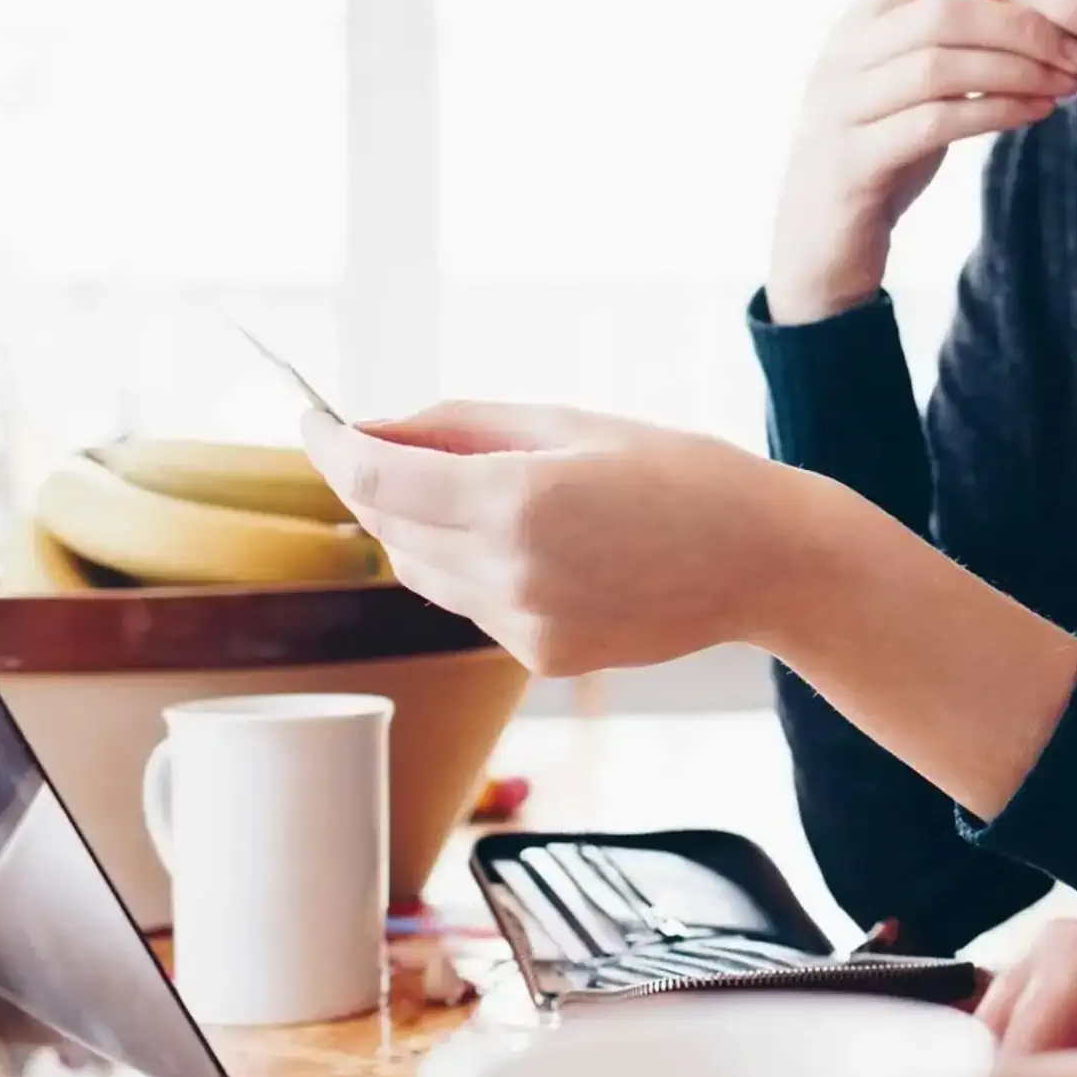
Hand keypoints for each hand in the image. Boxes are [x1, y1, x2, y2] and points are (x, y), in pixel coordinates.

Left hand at [301, 403, 830, 678]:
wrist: (765, 561)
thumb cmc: (681, 472)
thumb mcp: (572, 422)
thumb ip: (462, 425)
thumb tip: (372, 428)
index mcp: (518, 499)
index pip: (376, 478)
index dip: (330, 446)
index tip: (311, 419)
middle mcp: (511, 571)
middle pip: (387, 527)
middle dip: (375, 483)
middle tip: (392, 442)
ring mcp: (524, 625)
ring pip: (419, 571)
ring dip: (420, 527)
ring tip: (482, 491)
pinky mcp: (541, 657)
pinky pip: (470, 605)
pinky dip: (472, 567)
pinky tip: (538, 543)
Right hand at [766, 0, 1076, 323]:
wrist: (820, 248)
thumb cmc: (878, 158)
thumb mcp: (907, 93)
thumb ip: (945, 51)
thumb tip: (1024, 18)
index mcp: (853, 31)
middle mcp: (840, 60)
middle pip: (938, 17)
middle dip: (1019, 26)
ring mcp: (841, 110)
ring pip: (939, 67)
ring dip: (1017, 71)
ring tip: (1067, 84)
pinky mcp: (855, 161)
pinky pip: (935, 123)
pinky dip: (995, 111)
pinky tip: (1036, 113)